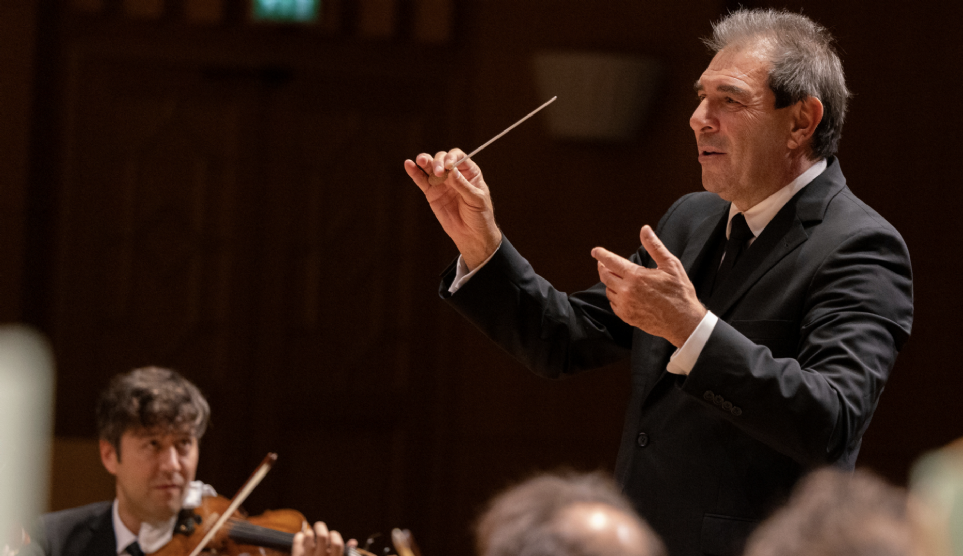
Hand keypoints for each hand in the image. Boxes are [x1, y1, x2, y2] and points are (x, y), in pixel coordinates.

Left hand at [292, 521, 345, 555]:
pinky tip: (302, 538)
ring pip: (309, 536)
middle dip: (321, 527)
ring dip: (309, 532)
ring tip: (310, 534)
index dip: (335, 535)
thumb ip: (345, 553)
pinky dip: (299, 536)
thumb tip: (353, 541)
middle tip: (319, 526)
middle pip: (322, 536)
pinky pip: (297, 540)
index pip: (336, 543)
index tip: (332, 534)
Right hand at [404, 149, 501, 268]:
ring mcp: (442, 183)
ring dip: (424, 161)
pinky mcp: (432, 193)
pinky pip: (422, 180)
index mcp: (469, 172)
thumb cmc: (479, 215)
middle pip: (443, 159)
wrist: (471, 234)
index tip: (449, 166)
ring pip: (430, 167)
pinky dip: (415, 172)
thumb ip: (463, 185)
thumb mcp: (476, 199)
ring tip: (420, 160)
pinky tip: (408, 165)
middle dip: (438, 162)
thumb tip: (452, 171)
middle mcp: (454, 174)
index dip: (452, 157)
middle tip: (438, 172)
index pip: (459, 157)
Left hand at [592, 225, 706, 347]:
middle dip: (602, 267)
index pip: (611, 262)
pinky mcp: (626, 317)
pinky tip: (623, 293)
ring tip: (617, 278)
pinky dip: (615, 296)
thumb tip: (645, 229)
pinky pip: (613, 304)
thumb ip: (654, 246)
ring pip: (608, 290)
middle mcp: (626, 291)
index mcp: (636, 276)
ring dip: (610, 282)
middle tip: (603, 263)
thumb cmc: (679, 293)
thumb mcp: (671, 265)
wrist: (683, 322)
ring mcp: (625, 305)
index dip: (601, 255)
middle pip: (605, 276)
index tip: (595, 251)